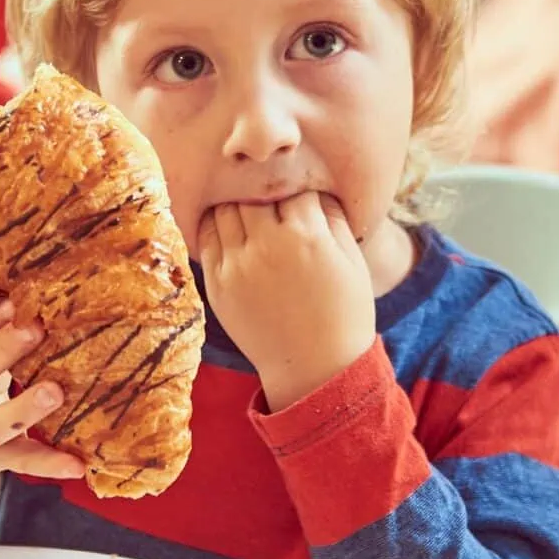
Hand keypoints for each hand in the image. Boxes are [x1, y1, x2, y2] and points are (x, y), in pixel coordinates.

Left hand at [197, 192, 376, 411]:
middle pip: (253, 192)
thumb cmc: (344, 314)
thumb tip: (315, 191)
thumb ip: (333, 219)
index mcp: (306, 237)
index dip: (300, 193)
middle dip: (265, 195)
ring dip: (238, 207)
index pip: (293, 188)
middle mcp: (267, 246)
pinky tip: (231, 232)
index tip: (302, 204)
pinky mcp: (217, 284)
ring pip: (225, 209)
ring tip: (251, 217)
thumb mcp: (353, 262)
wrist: (316, 369)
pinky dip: (216, 227)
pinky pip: (206, 238)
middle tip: (273, 206)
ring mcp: (236, 265)